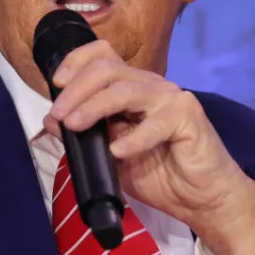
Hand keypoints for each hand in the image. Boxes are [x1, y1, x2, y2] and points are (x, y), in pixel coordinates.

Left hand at [44, 40, 254, 254]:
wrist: (202, 199)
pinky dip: (133, 137)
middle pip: (107, 68)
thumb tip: (53, 121)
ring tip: (76, 126)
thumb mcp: (111, 157)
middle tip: (59, 115)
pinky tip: (118, 151)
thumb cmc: (161, 175)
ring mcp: (171, 99)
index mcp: (131, 89)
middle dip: (76, 89)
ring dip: (94, 106)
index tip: (56, 84)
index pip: (102, 55)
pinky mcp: (188, 117)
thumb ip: (86, 138)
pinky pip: (156, 122)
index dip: (76, 61)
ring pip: (126, 88)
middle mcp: (150, 86)